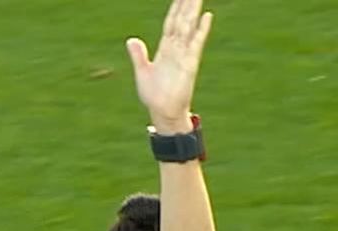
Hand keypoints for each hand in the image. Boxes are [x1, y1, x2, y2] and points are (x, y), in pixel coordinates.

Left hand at [125, 0, 212, 132]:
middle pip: (182, 20)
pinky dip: (201, 29)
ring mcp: (185, 54)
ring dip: (194, 10)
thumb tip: (131, 39)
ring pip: (189, 26)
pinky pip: (196, 43)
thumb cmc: (154, 96)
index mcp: (165, 49)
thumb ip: (138, 55)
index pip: (171, 23)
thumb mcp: (142, 73)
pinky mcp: (190, 63)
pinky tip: (206, 16)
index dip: (175, 8)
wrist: (164, 113)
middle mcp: (176, 48)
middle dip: (187, 3)